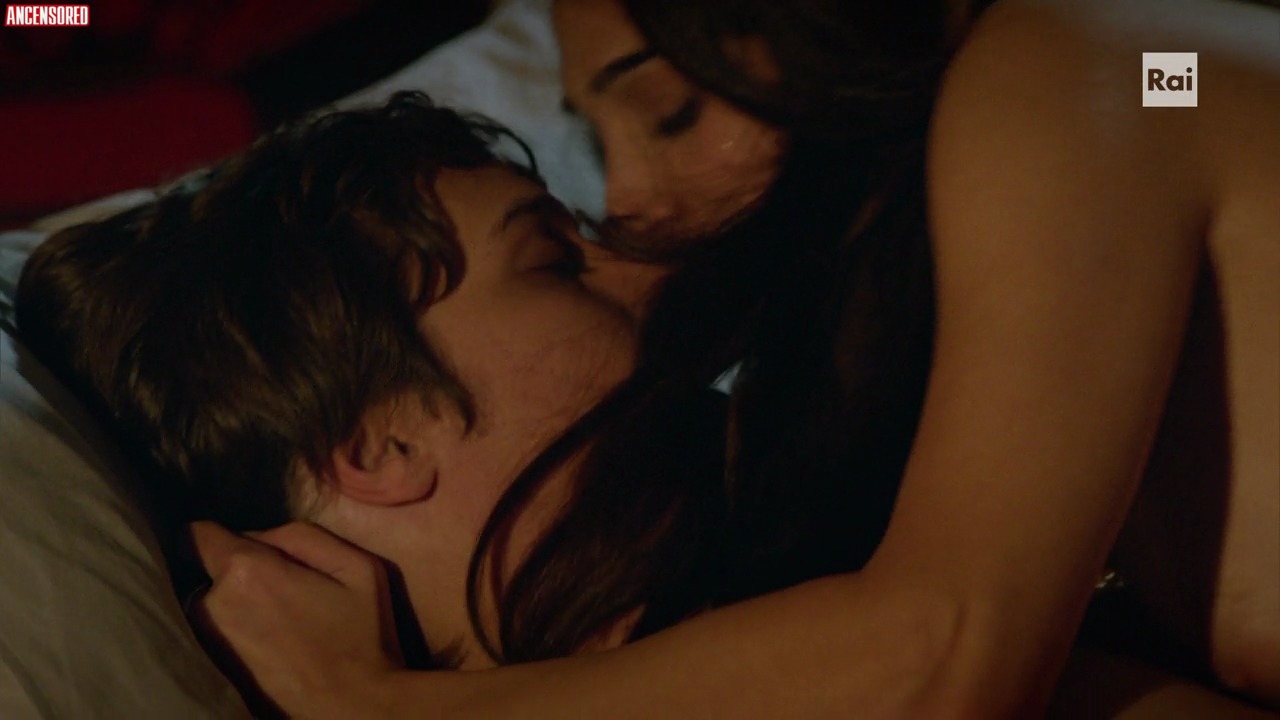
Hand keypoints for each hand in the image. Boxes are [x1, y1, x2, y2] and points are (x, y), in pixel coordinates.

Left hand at [188, 521, 402, 717]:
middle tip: (284, 587)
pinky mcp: (215, 667)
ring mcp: (210, 640)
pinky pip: (217, 631)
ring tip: (280, 619)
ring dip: (236, 601)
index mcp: (247, 571)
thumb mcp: (355, 567)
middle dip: (239, 570)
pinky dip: (237, 629)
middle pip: (210, 569)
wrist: (352, 708)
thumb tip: (260, 536)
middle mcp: (215, 604)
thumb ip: (302, 535)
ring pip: (212, 601)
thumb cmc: (360, 636)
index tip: (246, 544)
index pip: (197, 534)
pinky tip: (272, 641)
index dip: (220, 533)